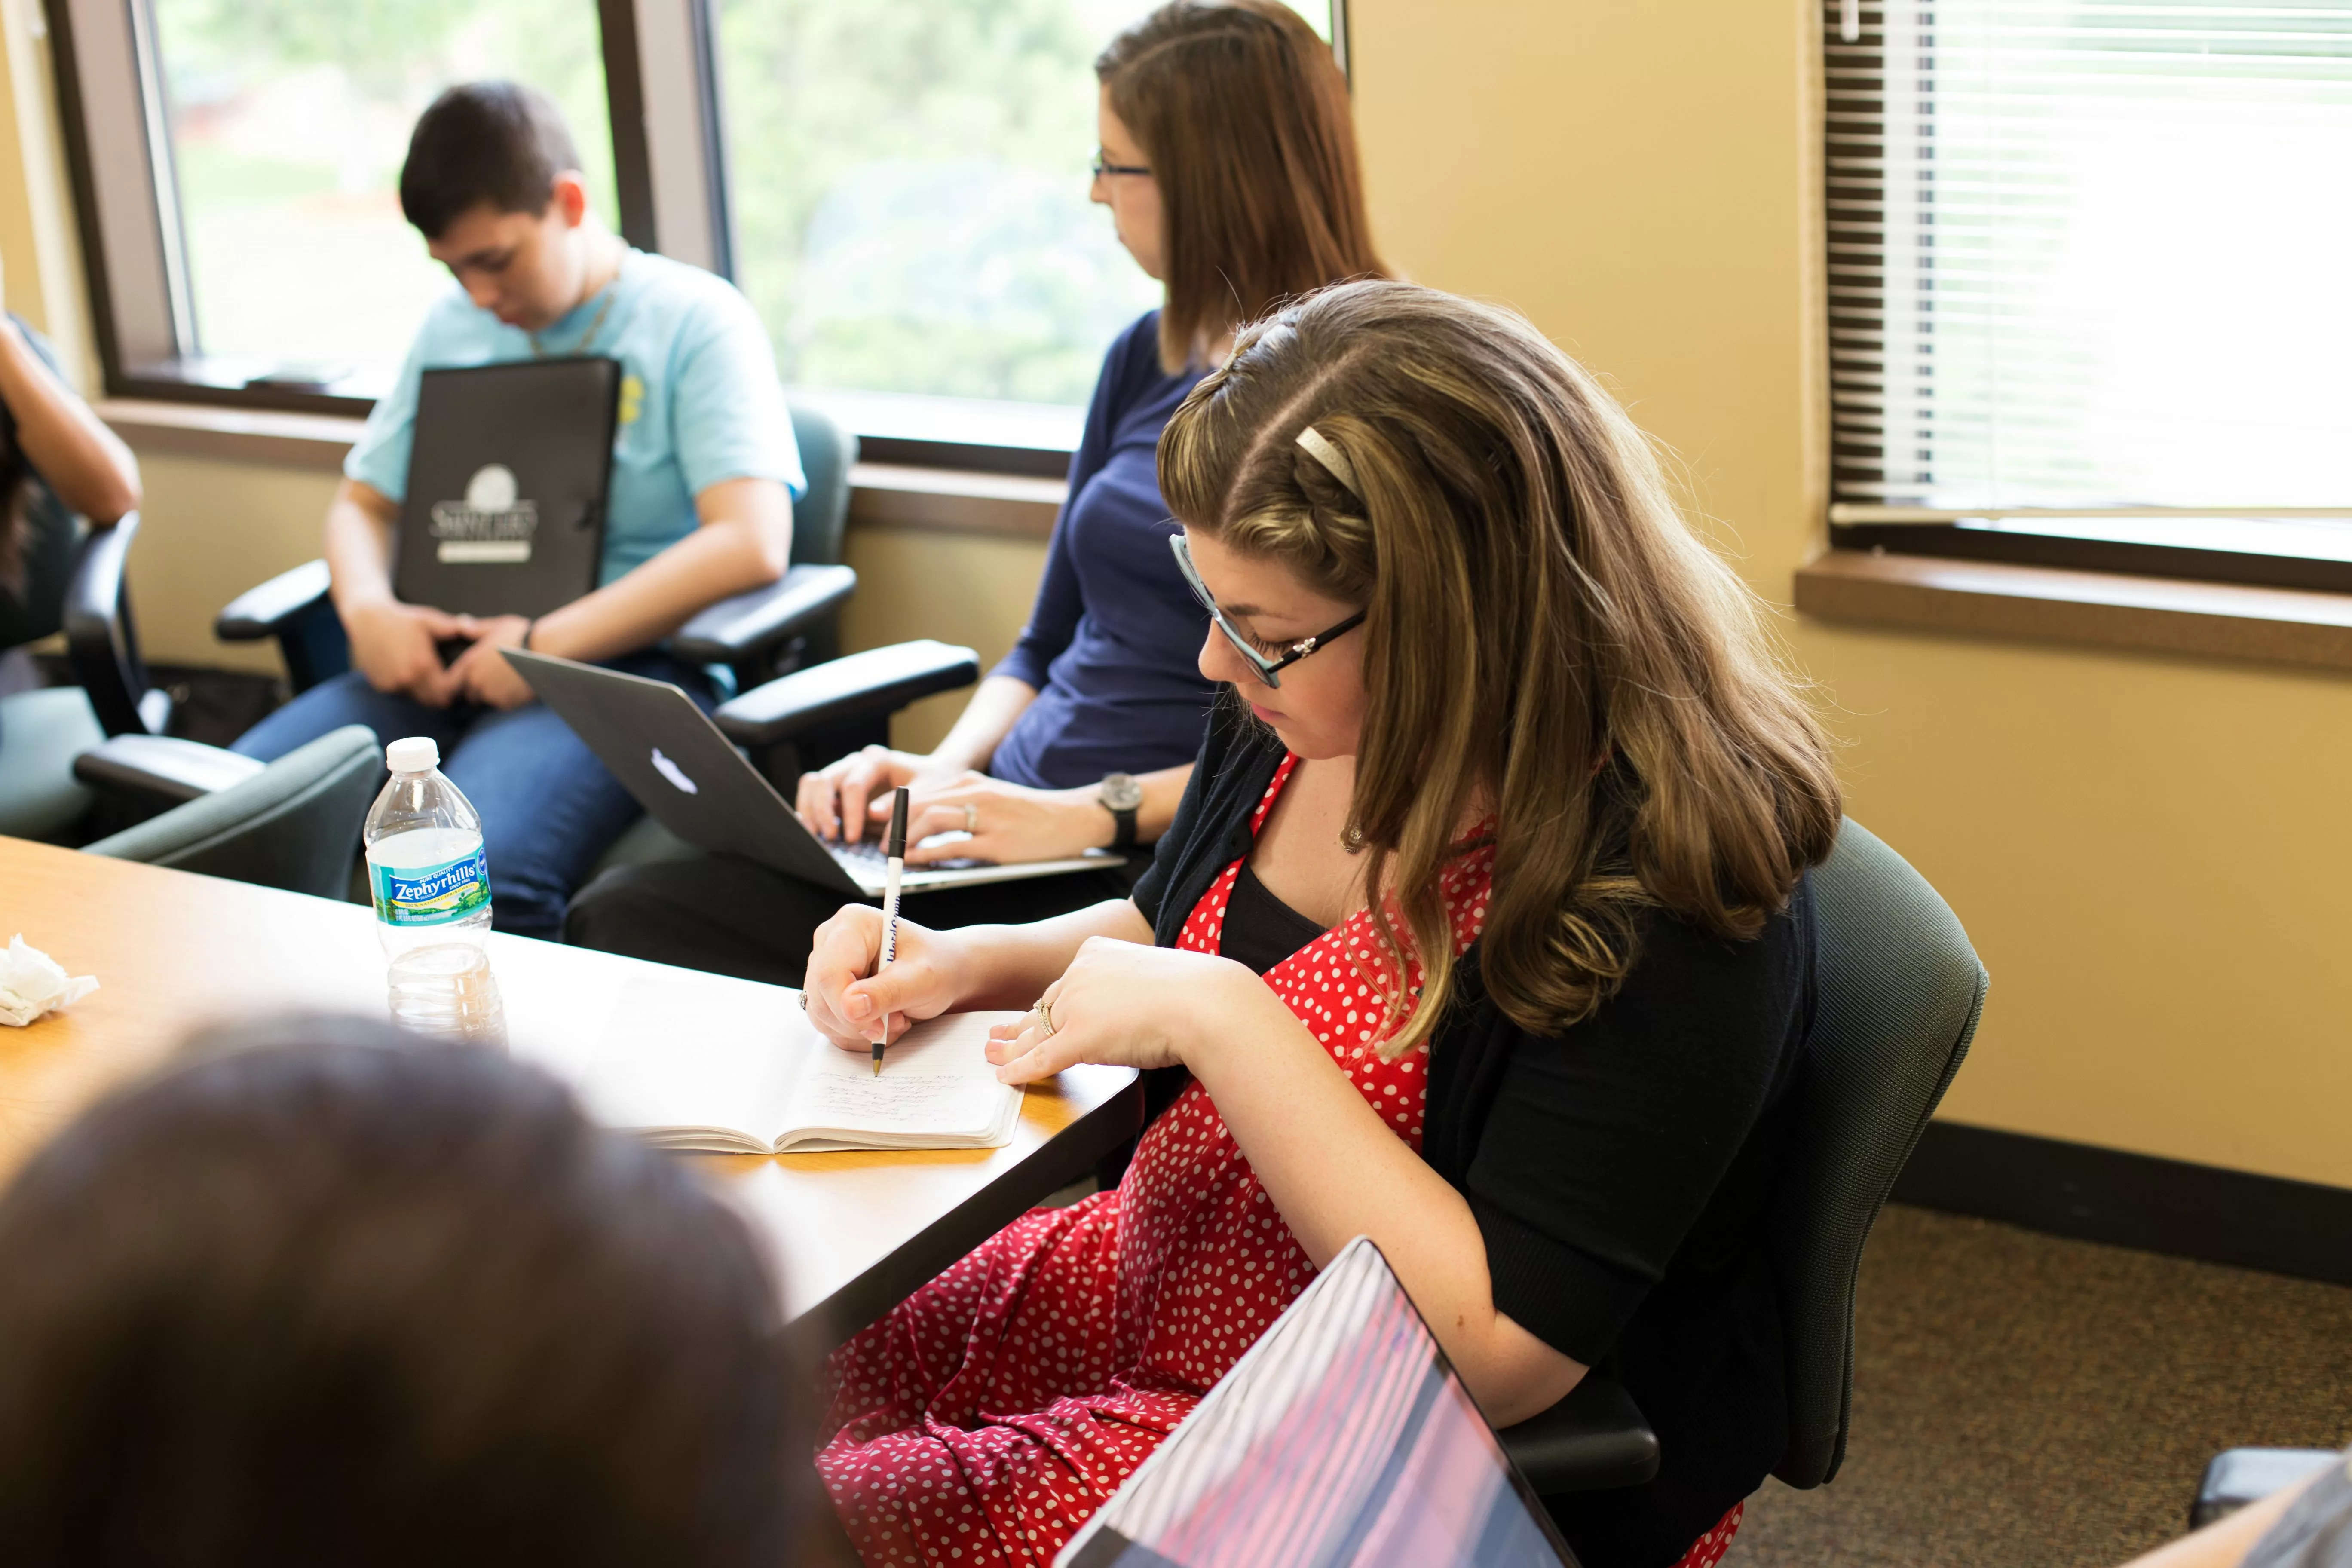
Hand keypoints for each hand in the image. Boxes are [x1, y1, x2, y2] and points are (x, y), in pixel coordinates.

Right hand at [343, 597, 472, 705]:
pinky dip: (409, 689)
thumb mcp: (429, 620)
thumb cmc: (402, 618)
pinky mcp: (381, 686)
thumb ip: (453, 628)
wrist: (367, 618)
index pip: (448, 692)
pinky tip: (412, 674)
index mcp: (422, 666)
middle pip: (434, 701)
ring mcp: (392, 685)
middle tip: (450, 684)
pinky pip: (402, 694)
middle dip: (444, 695)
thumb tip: (472, 629)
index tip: (461, 681)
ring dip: (427, 693)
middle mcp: (406, 680)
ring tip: (433, 679)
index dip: (457, 689)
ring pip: (418, 699)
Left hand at [448, 615, 534, 709]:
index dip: (460, 682)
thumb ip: (476, 629)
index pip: (453, 681)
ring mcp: (490, 694)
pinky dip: (509, 698)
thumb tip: (462, 624)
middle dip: (480, 689)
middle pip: (471, 694)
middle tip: (497, 679)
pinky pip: (503, 704)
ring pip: (487, 699)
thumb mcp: (496, 627)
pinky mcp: (506, 703)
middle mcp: (476, 681)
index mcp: (469, 663)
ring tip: (510, 682)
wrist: (545, 650)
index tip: (468, 682)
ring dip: (495, 694)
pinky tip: (519, 686)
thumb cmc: (521, 635)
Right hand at [795, 745, 934, 843]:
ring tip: (816, 836)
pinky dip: (810, 811)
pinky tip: (814, 830)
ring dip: (810, 810)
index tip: (851, 838)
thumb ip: (900, 804)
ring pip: (812, 784)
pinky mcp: (838, 788)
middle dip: (821, 811)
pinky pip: (813, 794)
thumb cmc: (932, 785)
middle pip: (824, 780)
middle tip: (829, 838)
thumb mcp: (926, 794)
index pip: (853, 784)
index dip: (850, 813)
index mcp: (877, 760)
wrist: (935, 778)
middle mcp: (856, 763)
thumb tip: (873, 814)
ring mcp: (844, 773)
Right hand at [802, 905, 969, 1050]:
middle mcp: (830, 941)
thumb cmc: (937, 967)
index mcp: (852, 924)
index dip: (848, 1008)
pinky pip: (827, 1024)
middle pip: (821, 996)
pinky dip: (855, 1034)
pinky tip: (881, 1023)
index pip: (829, 973)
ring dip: (859, 1030)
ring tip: (894, 1019)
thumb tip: (850, 1006)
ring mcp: (825, 966)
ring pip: (821, 1014)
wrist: (943, 973)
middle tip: (897, 1021)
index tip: (879, 1027)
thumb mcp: (922, 979)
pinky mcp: (825, 990)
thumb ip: (888, 991)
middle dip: (858, 1021)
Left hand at [902, 775, 1112, 865]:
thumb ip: (960, 806)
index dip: (893, 807)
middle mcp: (975, 793)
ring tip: (894, 854)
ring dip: (906, 838)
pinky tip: (916, 861)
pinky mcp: (997, 842)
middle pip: (919, 803)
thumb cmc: (1031, 814)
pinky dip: (929, 854)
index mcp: (970, 782)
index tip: (876, 821)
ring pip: (932, 820)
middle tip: (881, 844)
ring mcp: (987, 816)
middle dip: (893, 824)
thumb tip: (925, 825)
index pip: (921, 791)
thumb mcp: (992, 799)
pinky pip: (953, 845)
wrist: (1072, 818)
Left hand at [985, 937, 1264, 1085]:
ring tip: (994, 1056)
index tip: (1032, 1015)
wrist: (1206, 1003)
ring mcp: (1077, 1004)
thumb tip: (1128, 1007)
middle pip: (1045, 1007)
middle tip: (998, 1036)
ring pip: (1038, 1032)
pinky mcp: (1079, 1036)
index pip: (1065, 985)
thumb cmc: (1194, 993)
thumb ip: (1128, 988)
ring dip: (1012, 1048)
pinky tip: (1007, 1076)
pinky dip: (1021, 1068)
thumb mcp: (1151, 978)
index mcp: (1095, 953)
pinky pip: (1042, 1057)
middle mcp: (1079, 973)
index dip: (1046, 1007)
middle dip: (1020, 1025)